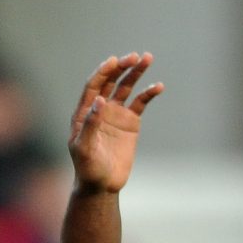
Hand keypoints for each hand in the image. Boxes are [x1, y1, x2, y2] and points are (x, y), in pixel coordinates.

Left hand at [68, 52, 164, 193]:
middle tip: (135, 57)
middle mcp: (100, 108)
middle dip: (122, 67)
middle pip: (111, 81)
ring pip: (126, 87)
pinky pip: (140, 103)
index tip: (113, 61)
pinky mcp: (130, 122)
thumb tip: (100, 100)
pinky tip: (158, 86)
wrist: (102, 185)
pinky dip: (149, 93)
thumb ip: (91, 124)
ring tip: (147, 58)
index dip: (103, 72)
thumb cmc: (88, 169)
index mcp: (85, 111)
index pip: (94, 86)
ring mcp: (116, 113)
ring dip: (136, 72)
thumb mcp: (85, 148)